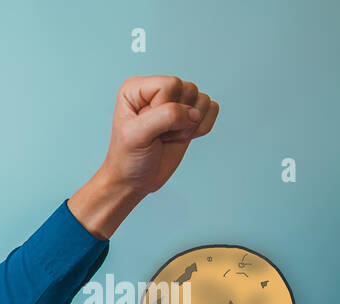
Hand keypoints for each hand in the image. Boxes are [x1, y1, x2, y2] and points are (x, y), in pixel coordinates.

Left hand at [68, 75, 218, 238]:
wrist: (134, 181)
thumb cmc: (128, 158)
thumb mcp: (137, 136)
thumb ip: (165, 117)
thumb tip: (194, 113)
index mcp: (137, 88)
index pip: (170, 85)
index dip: (164, 109)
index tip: (147, 129)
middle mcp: (157, 90)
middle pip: (189, 89)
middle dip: (178, 119)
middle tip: (158, 135)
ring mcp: (175, 101)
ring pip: (202, 99)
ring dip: (189, 126)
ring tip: (167, 137)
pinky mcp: (190, 114)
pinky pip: (212, 109)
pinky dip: (202, 128)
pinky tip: (182, 137)